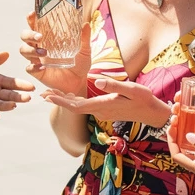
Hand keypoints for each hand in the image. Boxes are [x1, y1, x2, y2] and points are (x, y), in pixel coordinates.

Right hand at [19, 14, 90, 95]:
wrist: (78, 83)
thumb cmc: (79, 64)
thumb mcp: (84, 50)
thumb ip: (84, 38)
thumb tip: (86, 24)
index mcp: (48, 38)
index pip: (35, 25)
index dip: (31, 19)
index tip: (32, 14)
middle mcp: (39, 46)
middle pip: (25, 36)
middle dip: (28, 34)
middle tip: (40, 37)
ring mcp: (36, 59)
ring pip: (23, 50)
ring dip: (31, 50)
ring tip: (44, 53)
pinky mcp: (37, 72)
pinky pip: (29, 68)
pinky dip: (33, 67)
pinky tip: (43, 67)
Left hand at [41, 76, 169, 126]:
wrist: (152, 113)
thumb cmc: (144, 99)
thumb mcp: (132, 90)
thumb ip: (114, 86)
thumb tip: (96, 81)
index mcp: (104, 105)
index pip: (77, 105)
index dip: (61, 101)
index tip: (48, 96)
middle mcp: (100, 111)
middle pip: (74, 107)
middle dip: (58, 100)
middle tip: (42, 94)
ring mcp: (101, 111)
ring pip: (78, 107)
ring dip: (64, 100)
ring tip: (50, 93)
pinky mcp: (104, 109)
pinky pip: (85, 106)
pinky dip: (74, 101)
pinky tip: (68, 95)